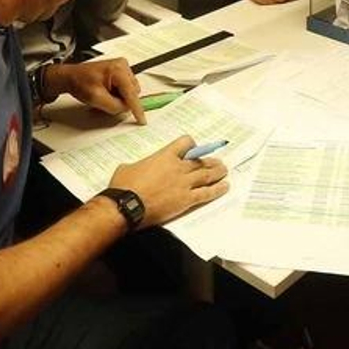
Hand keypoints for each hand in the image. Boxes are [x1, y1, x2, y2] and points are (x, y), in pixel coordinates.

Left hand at [52, 60, 145, 123]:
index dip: (137, 109)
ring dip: (119, 98)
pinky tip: (107, 93)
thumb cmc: (79, 82)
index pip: (131, 93)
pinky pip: (125, 88)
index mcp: (118, 70)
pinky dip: (117, 94)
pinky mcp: (120, 71)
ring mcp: (122, 68)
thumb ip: (114, 105)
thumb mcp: (96, 98)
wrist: (71, 76)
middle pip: (133, 92)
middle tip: (106, 102)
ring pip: (130, 91)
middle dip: (122, 100)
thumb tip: (125, 108)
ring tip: (104, 96)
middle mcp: (122, 66)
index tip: (141, 120)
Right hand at [108, 136, 228, 227]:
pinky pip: (207, 193)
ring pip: (207, 175)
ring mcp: (184, 184)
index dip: (191, 144)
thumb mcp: (127, 168)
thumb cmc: (123, 187)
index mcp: (164, 156)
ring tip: (224, 170)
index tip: (193, 148)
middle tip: (216, 161)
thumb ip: (138, 165)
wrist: (126, 205)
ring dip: (218, 172)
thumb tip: (135, 169)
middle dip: (210, 160)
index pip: (185, 143)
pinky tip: (225, 187)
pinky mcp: (186, 200)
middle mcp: (178, 167)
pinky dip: (218, 190)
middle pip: (200, 160)